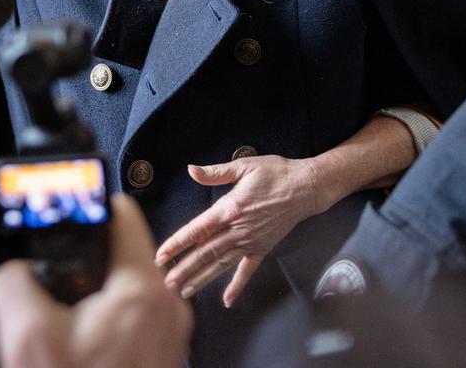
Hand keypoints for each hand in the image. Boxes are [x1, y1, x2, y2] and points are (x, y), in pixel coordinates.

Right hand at [0, 195, 191, 367]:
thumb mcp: (26, 338)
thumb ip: (15, 282)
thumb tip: (17, 268)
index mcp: (143, 290)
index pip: (123, 213)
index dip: (87, 209)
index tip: (65, 216)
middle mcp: (167, 307)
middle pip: (123, 251)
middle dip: (85, 262)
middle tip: (55, 282)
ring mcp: (170, 333)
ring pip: (127, 286)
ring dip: (93, 295)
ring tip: (63, 320)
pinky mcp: (163, 356)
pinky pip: (133, 317)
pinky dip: (105, 320)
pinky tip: (79, 346)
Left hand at [156, 155, 317, 307]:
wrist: (305, 187)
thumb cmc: (275, 173)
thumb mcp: (244, 166)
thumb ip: (215, 172)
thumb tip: (191, 170)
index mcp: (230, 208)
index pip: (197, 230)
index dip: (178, 243)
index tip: (161, 256)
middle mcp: (238, 229)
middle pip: (205, 253)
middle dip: (183, 269)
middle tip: (165, 283)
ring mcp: (251, 242)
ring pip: (220, 264)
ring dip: (201, 278)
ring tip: (184, 291)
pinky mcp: (263, 248)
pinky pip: (247, 270)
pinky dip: (237, 286)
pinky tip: (226, 300)